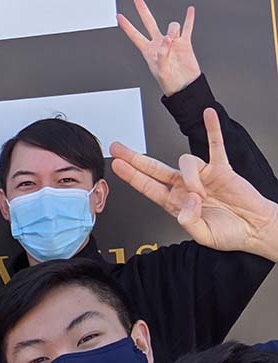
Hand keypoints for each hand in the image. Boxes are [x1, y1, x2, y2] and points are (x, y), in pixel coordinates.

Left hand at [111, 108, 277, 260]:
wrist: (256, 229)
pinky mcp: (221, 169)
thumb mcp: (204, 235)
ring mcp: (202, 176)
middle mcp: (185, 187)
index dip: (131, 176)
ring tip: (202, 195)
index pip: (147, 187)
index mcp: (176, 203)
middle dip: (135, 158)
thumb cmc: (230, 234)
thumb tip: (186, 203)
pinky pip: (216, 145)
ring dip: (192, 178)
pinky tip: (209, 116)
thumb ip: (190, 222)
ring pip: (185, 163)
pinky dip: (213, 130)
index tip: (117, 165)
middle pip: (154, 168)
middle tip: (118, 148)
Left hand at [117, 1, 200, 96]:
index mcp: (148, 51)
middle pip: (149, 22)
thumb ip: (162, 55)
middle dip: (142, 10)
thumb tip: (168, 40)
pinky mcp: (185, 43)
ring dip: (173, 30)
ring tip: (174, 40)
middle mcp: (159, 43)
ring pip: (171, 26)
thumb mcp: (160, 71)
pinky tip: (190, 11)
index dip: (127, 26)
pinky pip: (187, 28)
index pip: (135, 35)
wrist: (184, 87)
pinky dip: (189, 19)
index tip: (119, 17)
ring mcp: (172, 42)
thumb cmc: (169, 83)